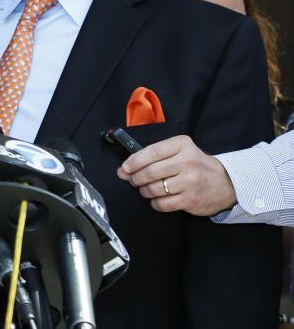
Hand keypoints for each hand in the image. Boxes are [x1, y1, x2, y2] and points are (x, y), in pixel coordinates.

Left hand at [117, 135, 236, 215]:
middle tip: (133, 180)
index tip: (124, 168)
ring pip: (154, 189)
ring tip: (145, 189)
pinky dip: (155, 203)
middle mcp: (188, 162)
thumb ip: (154, 156)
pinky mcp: (191, 200)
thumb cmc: (196, 165)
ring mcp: (190, 182)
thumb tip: (124, 169)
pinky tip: (157, 199)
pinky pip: (163, 204)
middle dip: (136, 178)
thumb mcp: (180, 151)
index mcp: (182, 145)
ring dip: (144, 191)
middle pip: (150, 172)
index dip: (134, 161)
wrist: (226, 183)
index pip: (152, 152)